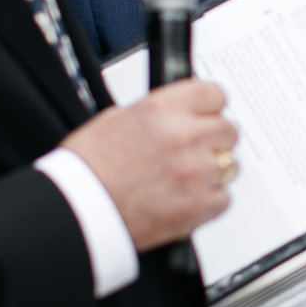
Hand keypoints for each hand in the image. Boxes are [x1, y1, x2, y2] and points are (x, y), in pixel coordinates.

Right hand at [61, 80, 235, 250]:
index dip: (210, 106)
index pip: (214, 94)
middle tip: (194, 150)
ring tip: (185, 179)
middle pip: (228, 130)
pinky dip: (210, 201)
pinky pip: (224, 198)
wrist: (75, 212)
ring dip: (212, 171)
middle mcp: (183, 137)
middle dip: (213, 139)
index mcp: (161, 109)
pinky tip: (187, 199)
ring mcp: (195, 172)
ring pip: (230, 164)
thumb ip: (153, 114)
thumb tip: (172, 115)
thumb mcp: (113, 120)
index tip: (207, 114)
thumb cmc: (85, 170)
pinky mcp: (198, 206)